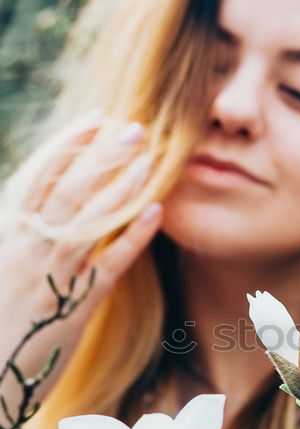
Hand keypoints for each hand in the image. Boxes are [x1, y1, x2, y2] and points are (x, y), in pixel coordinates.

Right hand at [0, 110, 162, 416]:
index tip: (94, 122)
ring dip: (122, 186)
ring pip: (92, 220)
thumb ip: (12, 234)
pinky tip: (155, 213)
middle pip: (70, 189)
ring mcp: (54, 276)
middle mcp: (28, 247)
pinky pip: (110, 264)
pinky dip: (133, 237)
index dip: (67, 146)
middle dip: (103, 155)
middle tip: (134, 128)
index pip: (38, 177)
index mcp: (3, 233)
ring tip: (149, 159)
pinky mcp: (76, 307)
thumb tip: (29, 211)